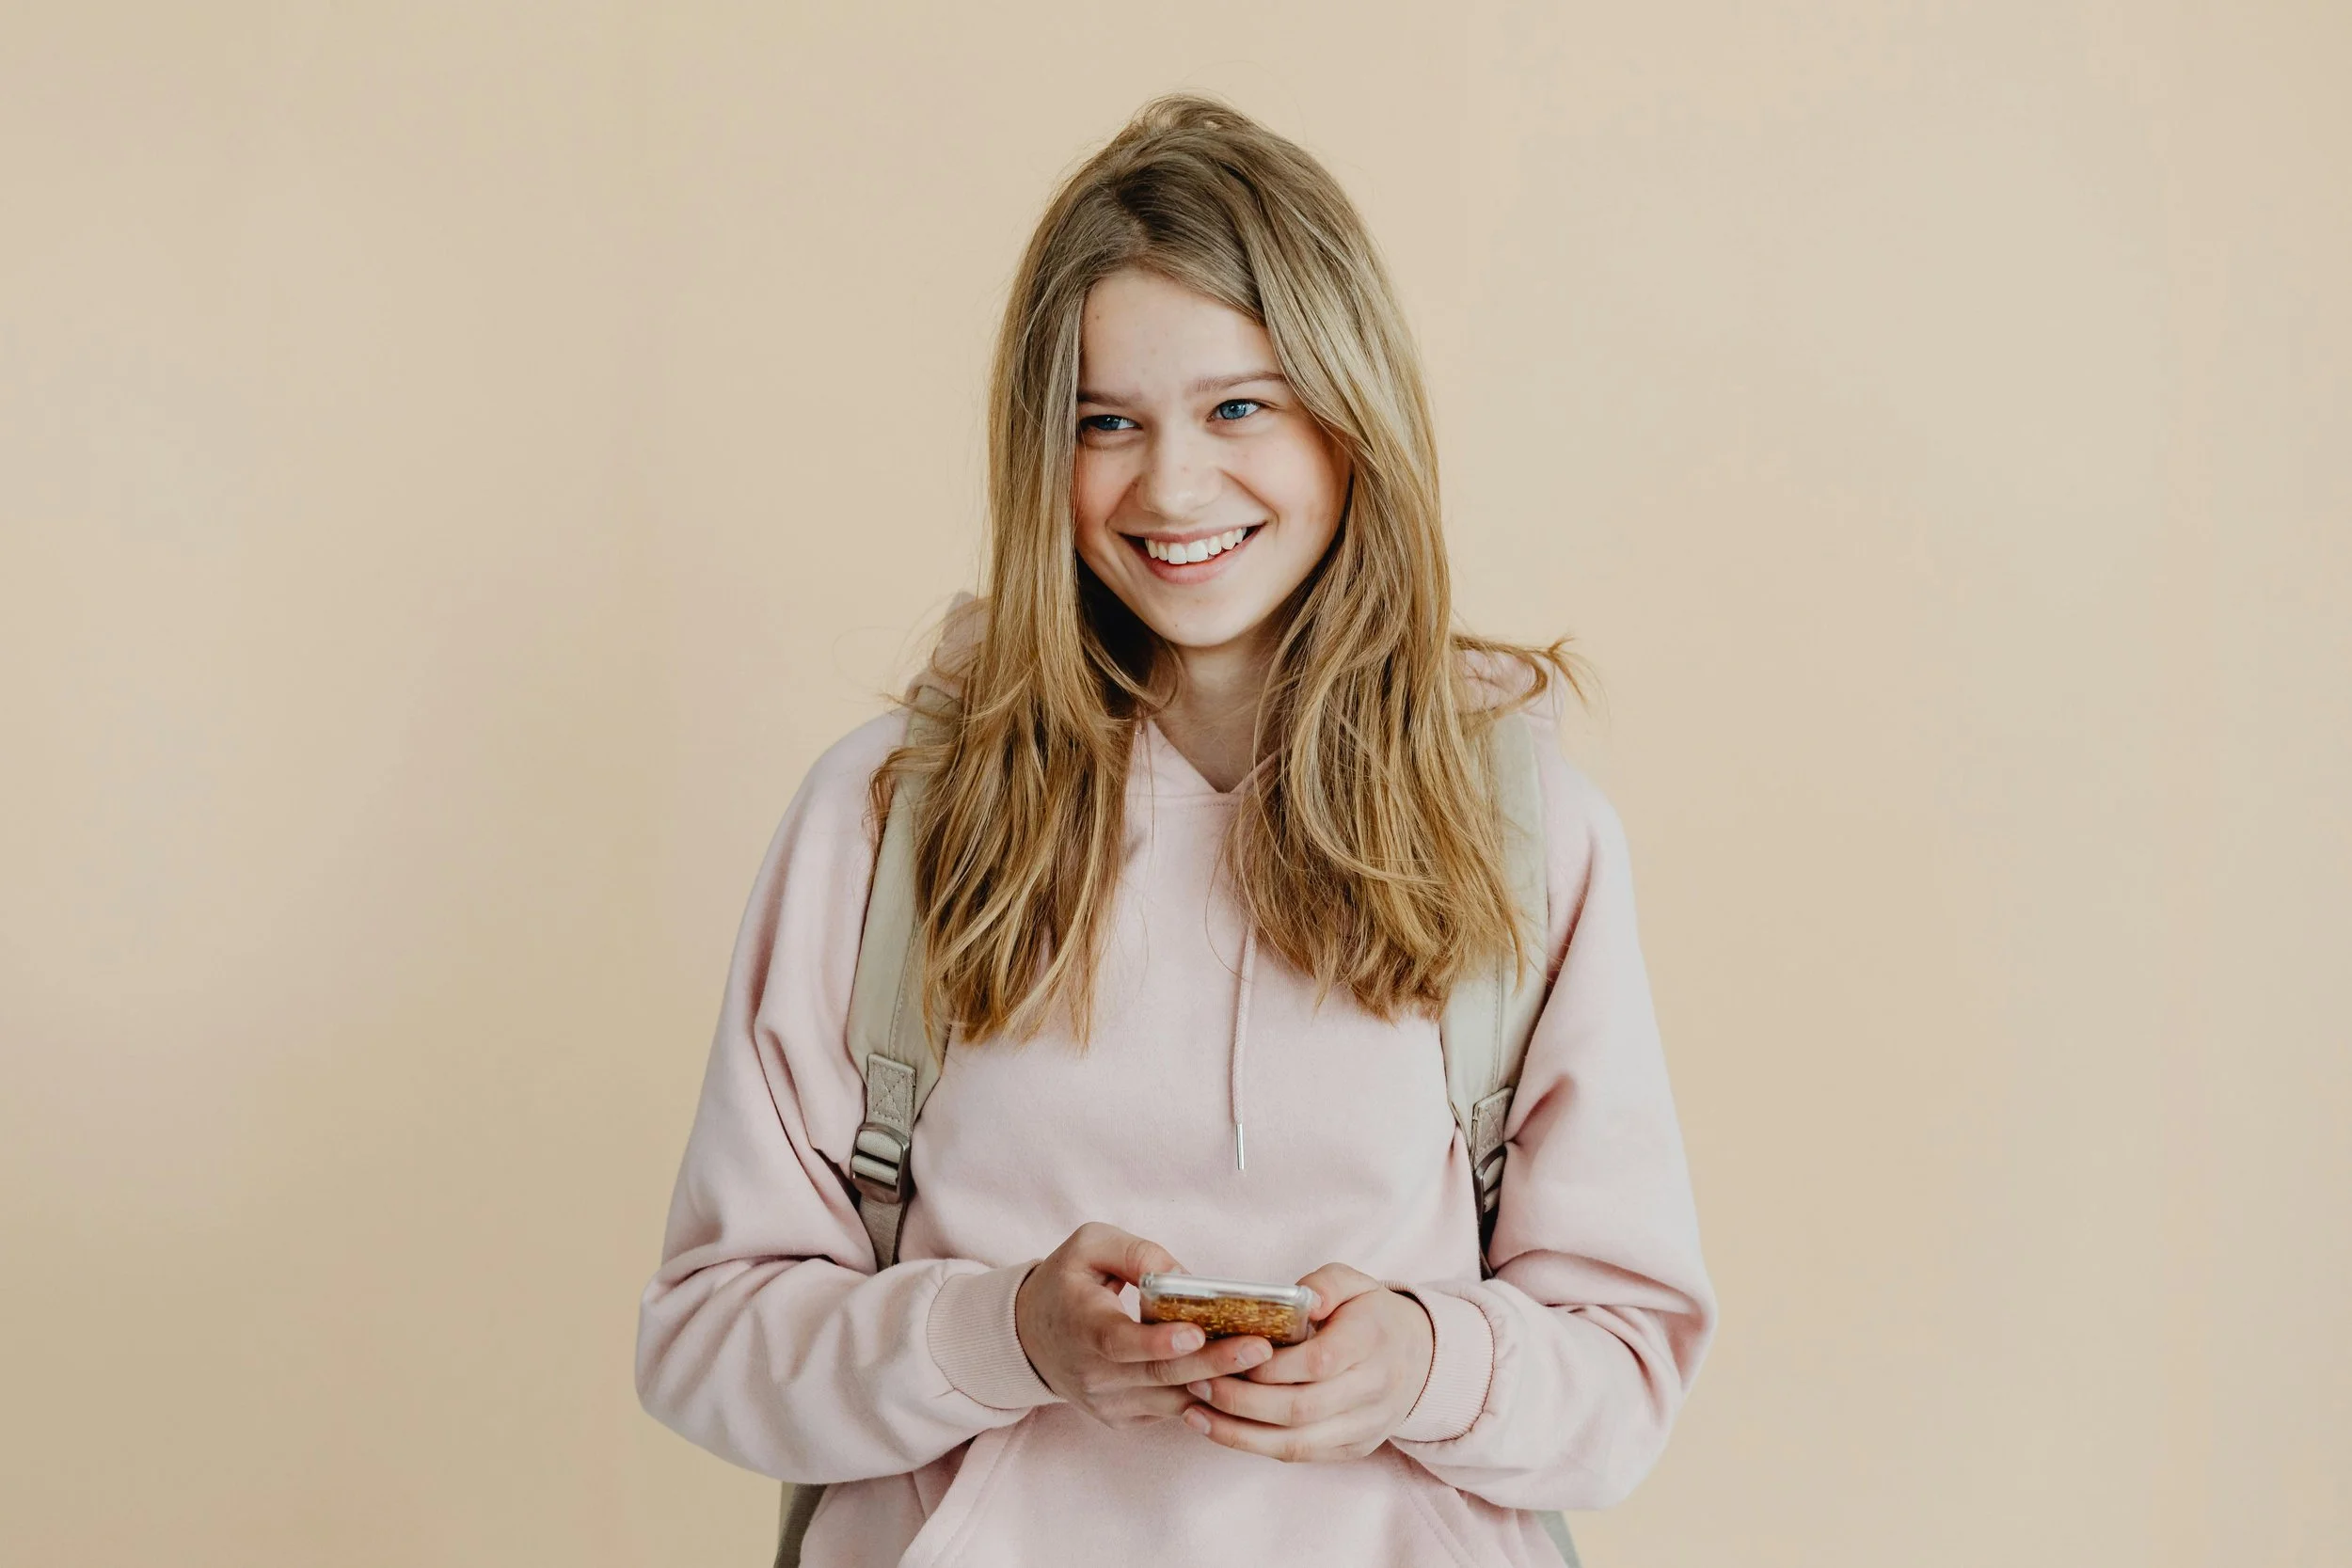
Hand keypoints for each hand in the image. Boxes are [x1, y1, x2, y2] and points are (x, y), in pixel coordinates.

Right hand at [1013, 1222, 1275, 1429]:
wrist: (1030, 1338)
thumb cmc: (1067, 1283)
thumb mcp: (1089, 1246)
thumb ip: (1135, 1253)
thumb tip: (1185, 1277)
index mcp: (1082, 1327)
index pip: (1120, 1342)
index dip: (1158, 1341)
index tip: (1196, 1333)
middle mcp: (1094, 1374)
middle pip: (1160, 1375)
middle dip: (1215, 1363)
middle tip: (1261, 1347)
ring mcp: (1110, 1403)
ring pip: (1173, 1400)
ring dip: (1221, 1384)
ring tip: (1265, 1366)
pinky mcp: (1125, 1418)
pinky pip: (1172, 1410)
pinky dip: (1207, 1396)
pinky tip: (1241, 1378)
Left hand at [1178, 1262, 1434, 1461]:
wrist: (1421, 1360)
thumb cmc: (1373, 1316)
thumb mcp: (1355, 1282)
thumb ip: (1326, 1283)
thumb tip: (1301, 1300)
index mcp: (1373, 1343)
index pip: (1318, 1362)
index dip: (1270, 1365)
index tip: (1227, 1352)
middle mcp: (1373, 1392)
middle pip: (1300, 1409)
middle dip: (1241, 1401)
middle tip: (1196, 1382)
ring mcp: (1364, 1427)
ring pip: (1296, 1443)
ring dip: (1238, 1433)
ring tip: (1194, 1413)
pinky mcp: (1352, 1449)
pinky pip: (1299, 1456)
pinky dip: (1254, 1446)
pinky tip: (1219, 1428)